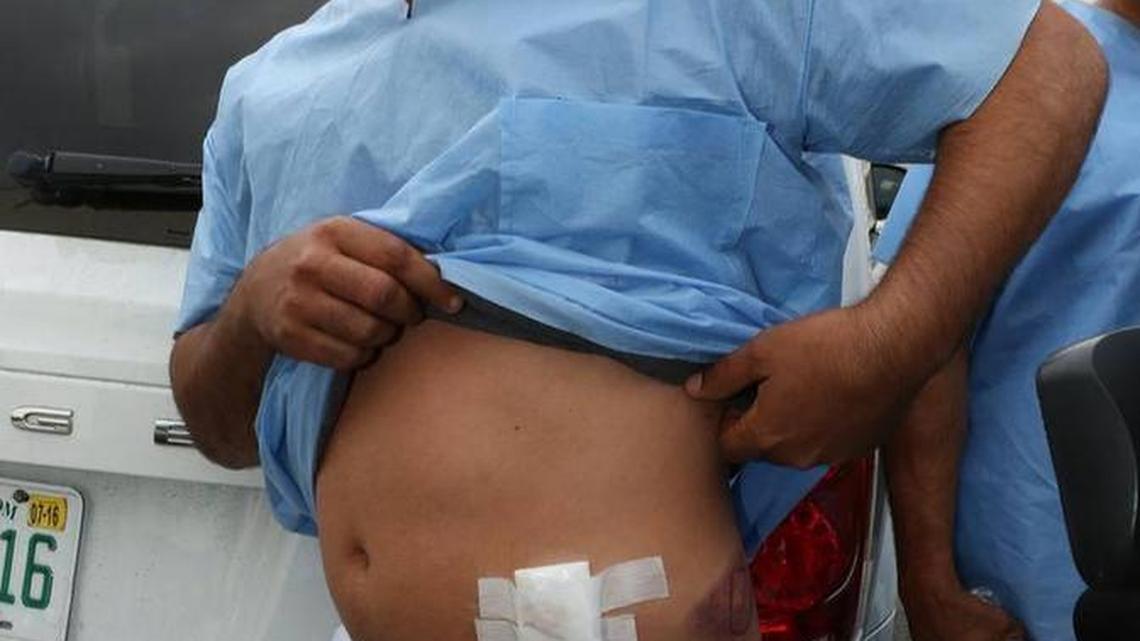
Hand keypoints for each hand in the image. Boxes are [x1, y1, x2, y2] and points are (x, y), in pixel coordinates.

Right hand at [225, 216, 461, 369]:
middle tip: (411, 316)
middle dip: (409, 312)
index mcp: (334, 231)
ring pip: (369, 331)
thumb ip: (386, 249)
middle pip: (384, 295)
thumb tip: (445, 276)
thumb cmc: (319, 263)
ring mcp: (297, 301)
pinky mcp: (289, 336)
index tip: (453, 301)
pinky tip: (358, 343)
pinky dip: (364, 355)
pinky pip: (348, 357)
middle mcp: (312, 263)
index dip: (431, 281)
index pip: (395, 256)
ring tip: (382, 327)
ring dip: (387, 335)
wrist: (255, 290)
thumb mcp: (344, 240)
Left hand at [685, 305, 926, 468]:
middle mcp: (796, 457)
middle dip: (757, 423)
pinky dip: (823, 426)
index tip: (735, 395)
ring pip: (795, 447)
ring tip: (803, 386)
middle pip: (761, 448)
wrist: (894, 348)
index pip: (727, 448)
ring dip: (791, 425)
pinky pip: (828, 443)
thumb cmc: (822, 346)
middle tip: (769, 385)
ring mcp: (831, 456)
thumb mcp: (762, 351)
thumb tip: (694, 390)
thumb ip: (723, 375)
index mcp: (766, 437)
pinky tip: (833, 394)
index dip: (725, 421)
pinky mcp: (860, 448)